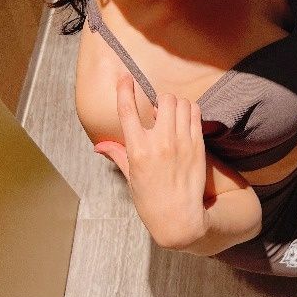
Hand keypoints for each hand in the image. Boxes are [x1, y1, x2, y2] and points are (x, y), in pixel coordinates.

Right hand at [93, 74, 208, 248]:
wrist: (179, 218)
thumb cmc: (151, 200)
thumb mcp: (130, 177)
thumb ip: (117, 154)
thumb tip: (98, 146)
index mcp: (138, 150)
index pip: (128, 111)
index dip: (124, 90)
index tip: (124, 78)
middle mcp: (159, 143)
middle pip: (163, 100)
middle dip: (160, 102)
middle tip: (159, 113)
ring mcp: (181, 142)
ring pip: (181, 103)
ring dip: (175, 105)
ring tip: (172, 117)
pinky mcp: (197, 144)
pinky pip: (195, 113)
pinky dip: (189, 111)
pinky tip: (185, 121)